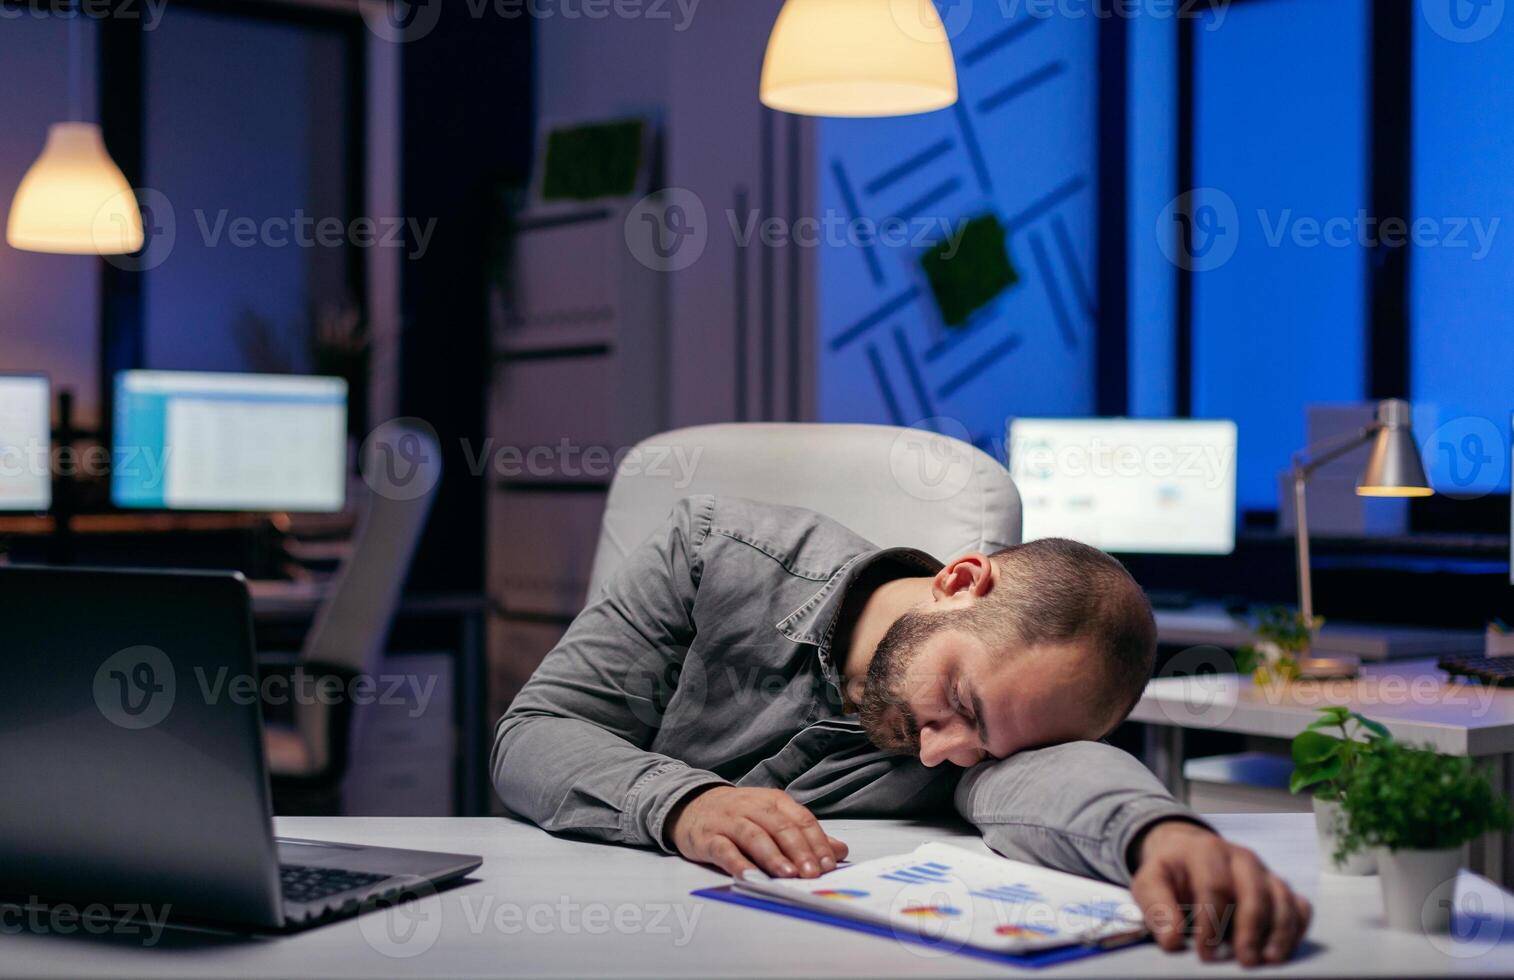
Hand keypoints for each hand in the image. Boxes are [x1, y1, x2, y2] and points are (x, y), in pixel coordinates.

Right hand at [666, 786, 848, 878]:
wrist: (692, 806)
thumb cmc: (740, 816)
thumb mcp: (774, 818)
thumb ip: (805, 835)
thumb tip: (840, 850)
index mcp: (773, 801)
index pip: (801, 819)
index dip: (817, 842)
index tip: (829, 864)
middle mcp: (752, 808)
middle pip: (780, 827)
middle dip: (799, 851)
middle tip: (813, 873)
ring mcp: (729, 822)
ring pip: (754, 836)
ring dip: (773, 855)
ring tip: (788, 874)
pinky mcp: (708, 838)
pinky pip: (724, 850)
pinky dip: (737, 863)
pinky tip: (750, 876)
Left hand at [1130, 820, 1311, 966]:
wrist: (1186, 852)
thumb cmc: (1171, 873)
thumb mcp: (1150, 882)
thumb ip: (1157, 908)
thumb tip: (1172, 940)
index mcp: (1206, 851)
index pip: (1215, 887)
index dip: (1212, 923)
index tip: (1205, 953)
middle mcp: (1241, 858)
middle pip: (1255, 892)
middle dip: (1251, 929)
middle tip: (1245, 961)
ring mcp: (1264, 872)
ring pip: (1282, 898)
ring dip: (1280, 931)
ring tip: (1270, 959)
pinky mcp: (1278, 887)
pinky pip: (1299, 905)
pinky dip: (1297, 927)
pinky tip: (1285, 948)